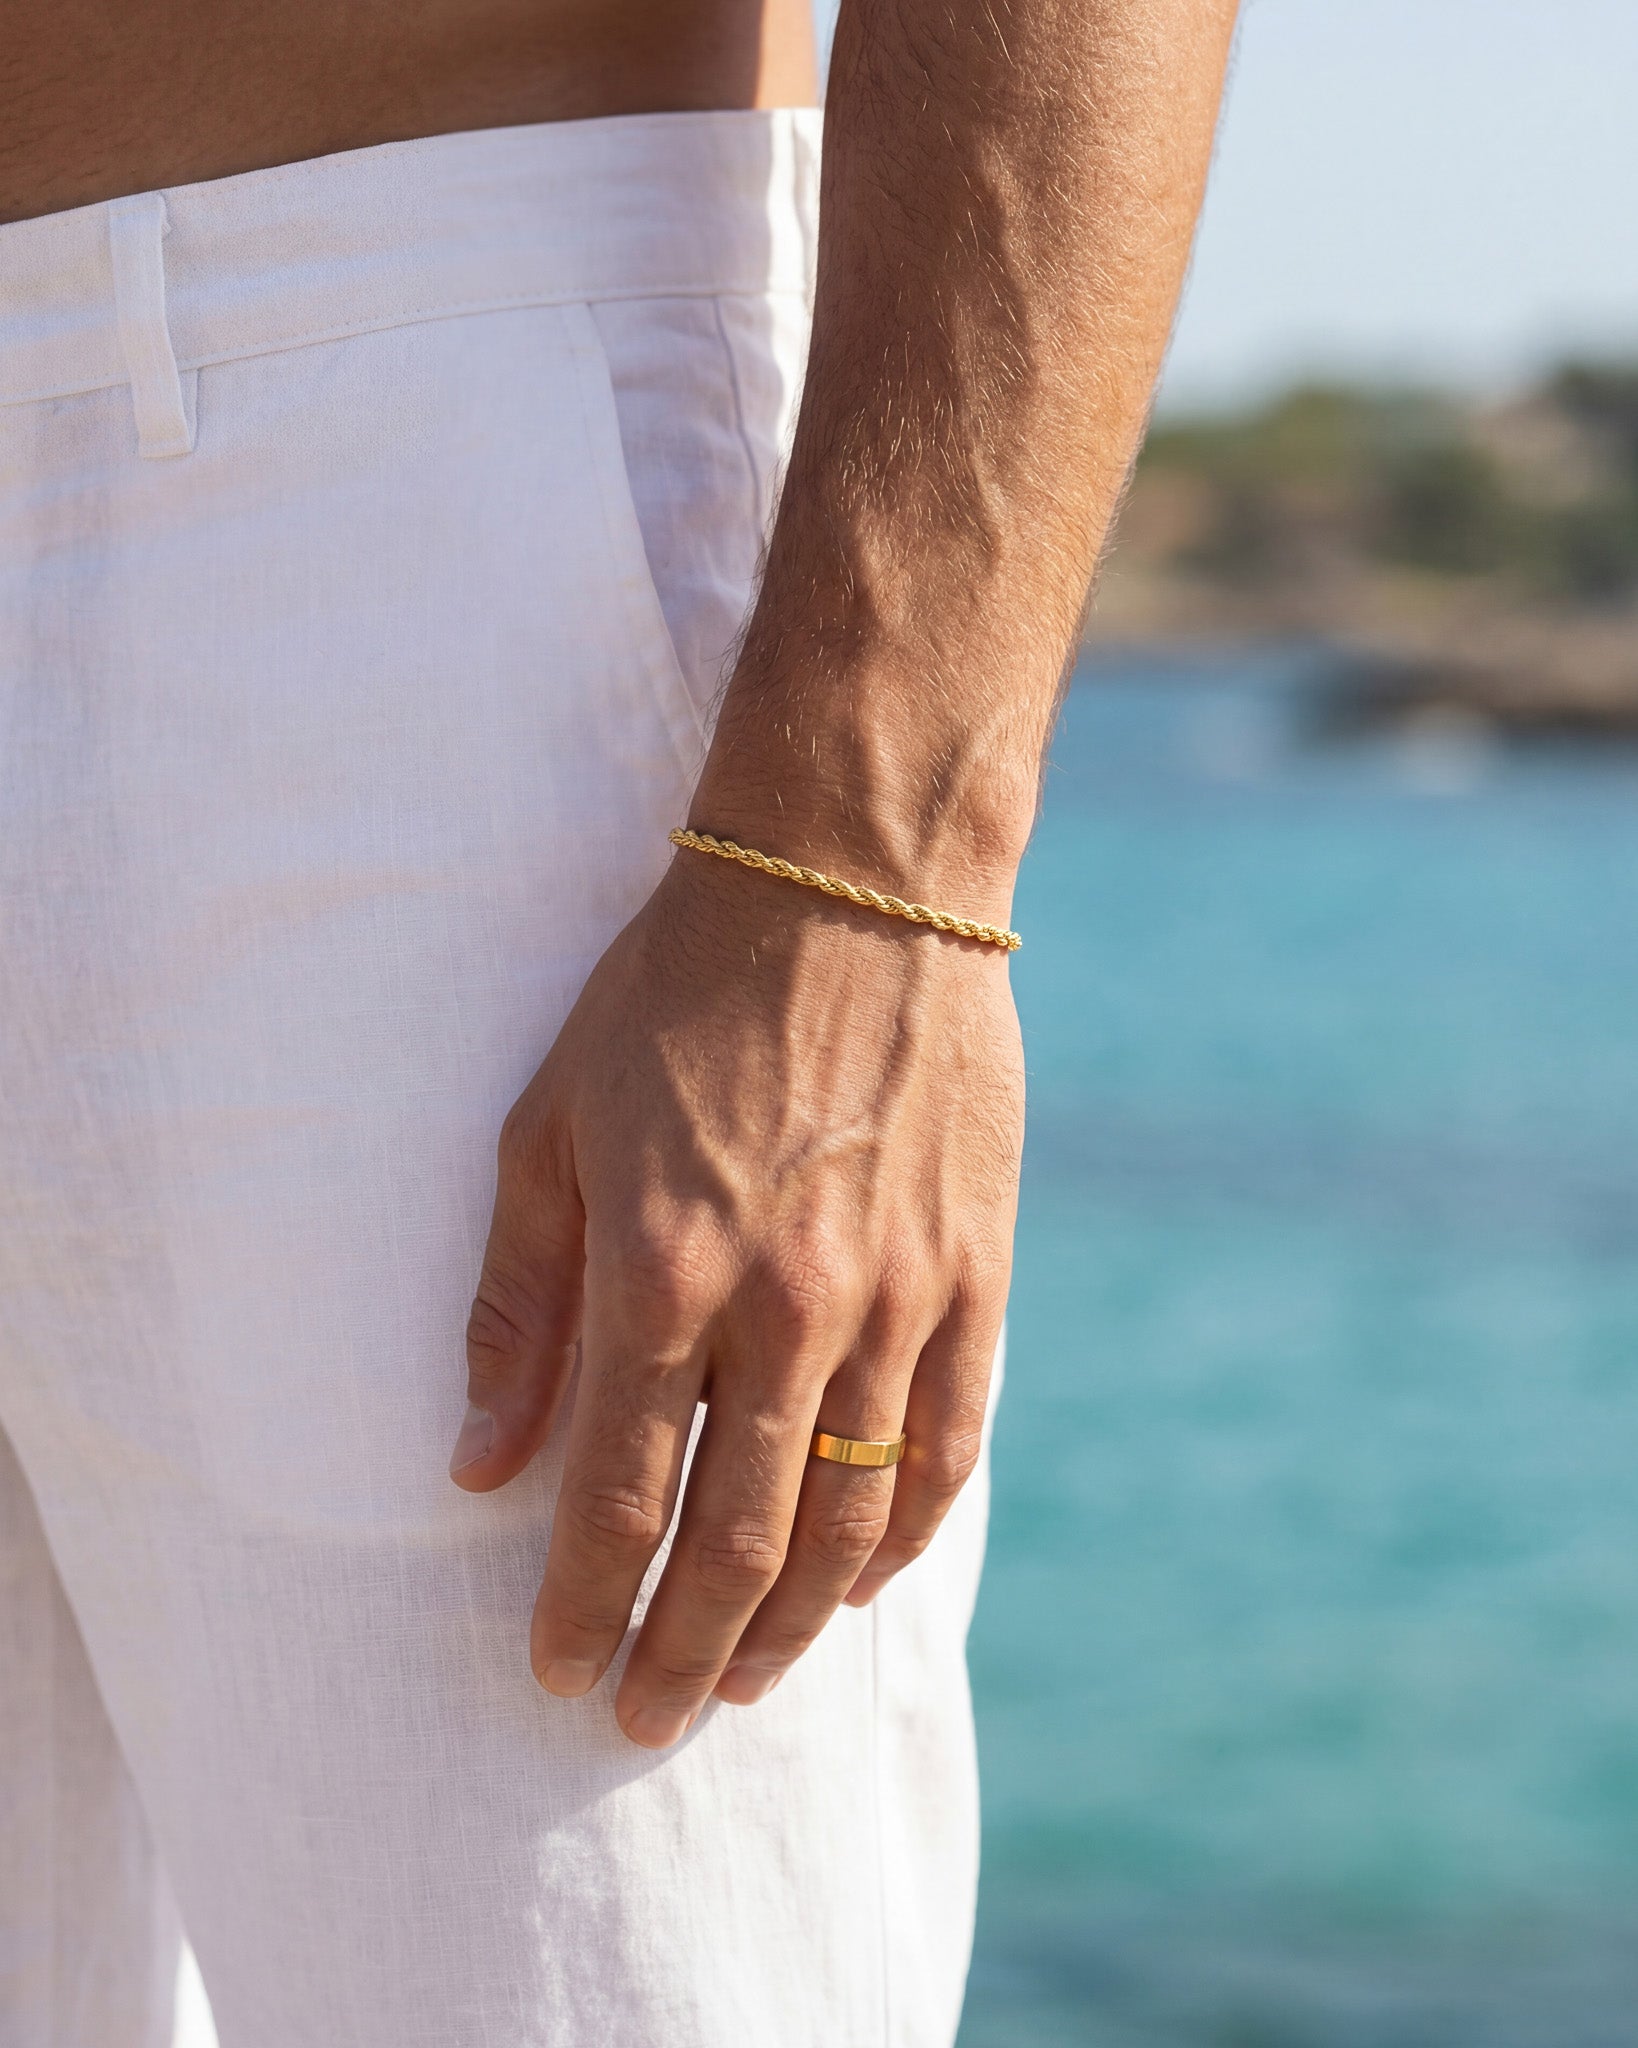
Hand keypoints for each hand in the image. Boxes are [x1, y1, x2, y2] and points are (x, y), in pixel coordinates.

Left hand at [449, 845, 1022, 1747]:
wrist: (852, 888)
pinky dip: (905, 1533)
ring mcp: (900, 1296)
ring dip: (794, 1622)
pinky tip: (864, 1583)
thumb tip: (476, 1470)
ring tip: (744, 1677)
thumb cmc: (673, 998)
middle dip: (682, 1649)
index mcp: (664, 1271)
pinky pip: (950, 1444)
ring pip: (853, 1516)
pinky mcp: (977, 1274)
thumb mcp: (551, 1129)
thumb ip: (517, 1308)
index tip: (557, 1672)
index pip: (616, 1497)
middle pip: (739, 1539)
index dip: (584, 1604)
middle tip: (646, 1716)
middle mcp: (789, 1307)